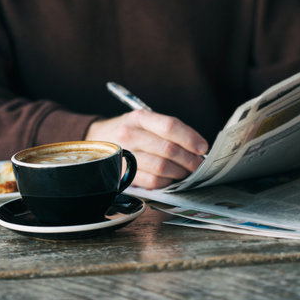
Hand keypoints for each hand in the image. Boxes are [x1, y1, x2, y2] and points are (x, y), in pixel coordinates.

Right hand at [85, 109, 207, 188]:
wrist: (96, 141)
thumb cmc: (130, 131)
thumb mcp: (144, 121)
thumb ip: (169, 131)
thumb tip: (197, 148)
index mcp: (139, 118)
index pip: (170, 126)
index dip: (190, 138)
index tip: (202, 147)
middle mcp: (129, 134)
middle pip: (168, 149)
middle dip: (189, 159)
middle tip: (198, 165)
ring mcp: (124, 155)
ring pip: (162, 167)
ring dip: (180, 172)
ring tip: (186, 172)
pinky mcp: (122, 174)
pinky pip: (152, 181)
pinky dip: (166, 182)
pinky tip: (170, 178)